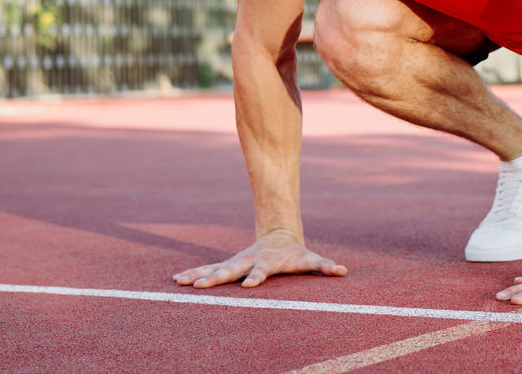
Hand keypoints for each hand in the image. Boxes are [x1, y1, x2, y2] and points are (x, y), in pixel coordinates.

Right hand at [172, 230, 346, 288]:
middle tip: (201, 286)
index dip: (256, 277)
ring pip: (215, 268)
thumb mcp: (311, 259)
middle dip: (216, 278)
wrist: (279, 235)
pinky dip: (194, 274)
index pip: (261, 270)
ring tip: (179, 282)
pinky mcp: (229, 265)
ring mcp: (237, 262)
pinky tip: (177, 281)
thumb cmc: (296, 253)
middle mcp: (248, 261)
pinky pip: (209, 270)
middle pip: (231, 270)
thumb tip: (343, 271)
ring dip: (198, 275)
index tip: (249, 285)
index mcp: (267, 261)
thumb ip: (325, 265)